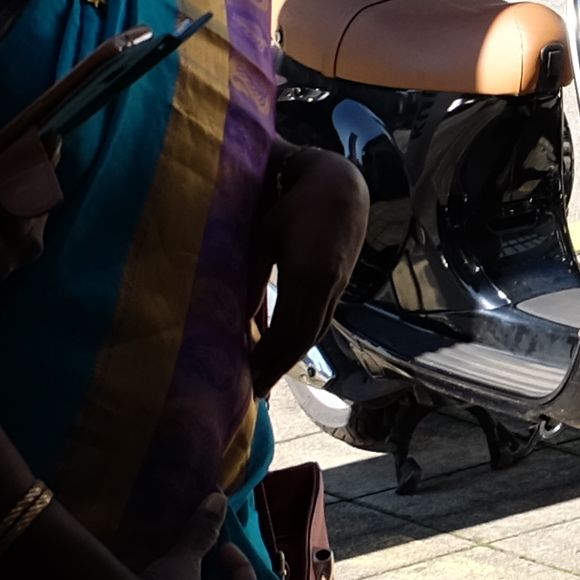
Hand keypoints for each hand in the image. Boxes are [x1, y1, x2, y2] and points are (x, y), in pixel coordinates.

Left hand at [244, 148, 370, 394]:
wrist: (341, 187)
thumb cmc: (294, 206)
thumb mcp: (265, 237)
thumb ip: (253, 277)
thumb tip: (239, 317)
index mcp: (305, 277)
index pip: (285, 332)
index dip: (267, 358)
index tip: (247, 378)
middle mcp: (325, 288)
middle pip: (302, 340)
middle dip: (278, 367)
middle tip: (256, 391)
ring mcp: (337, 287)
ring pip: (315, 333)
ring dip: (292, 358)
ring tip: (270, 376)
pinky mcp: (340, 284)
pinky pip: (322, 320)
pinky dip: (304, 339)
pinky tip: (288, 348)